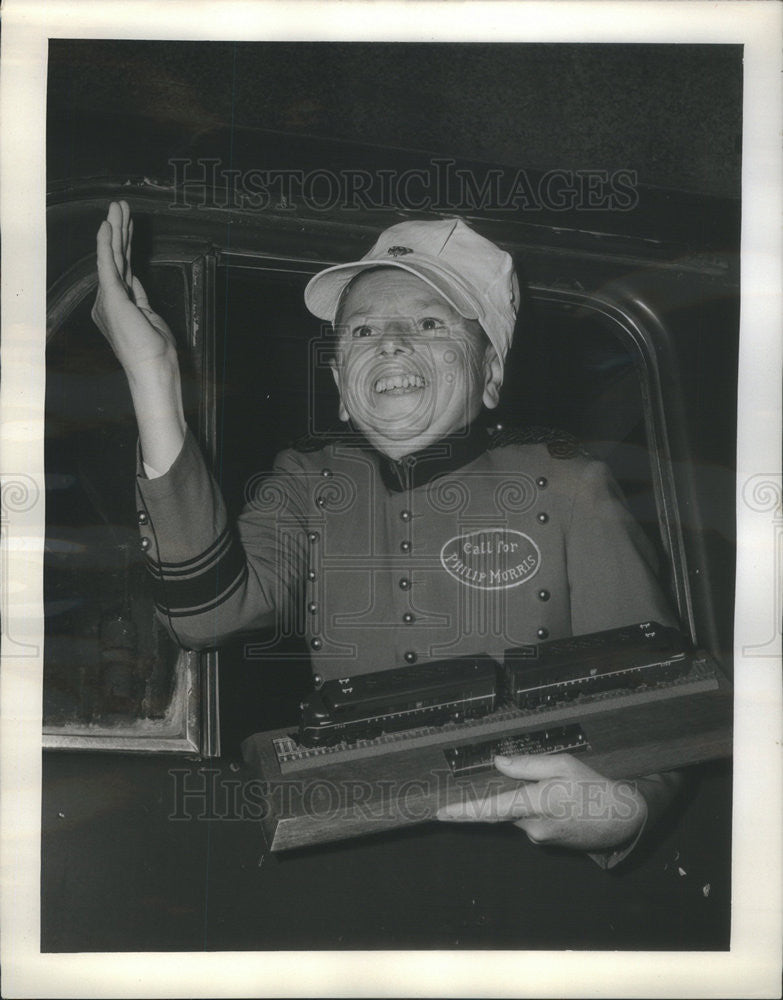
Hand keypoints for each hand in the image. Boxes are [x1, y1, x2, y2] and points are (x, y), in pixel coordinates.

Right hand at [92, 200, 185, 474]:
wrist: (153, 368)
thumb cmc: (155, 351)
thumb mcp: (149, 316)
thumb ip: (139, 297)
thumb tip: (135, 280)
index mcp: (117, 304)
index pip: (122, 268)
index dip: (125, 245)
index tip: (128, 225)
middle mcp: (108, 300)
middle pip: (116, 258)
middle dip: (119, 230)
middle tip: (120, 205)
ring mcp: (108, 299)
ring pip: (112, 257)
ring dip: (115, 229)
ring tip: (117, 207)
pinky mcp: (112, 298)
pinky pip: (108, 265)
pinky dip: (107, 245)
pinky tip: (107, 226)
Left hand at [436, 753, 647, 851]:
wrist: (623, 819)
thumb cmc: (594, 788)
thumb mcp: (563, 764)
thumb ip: (527, 764)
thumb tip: (498, 762)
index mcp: (537, 803)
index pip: (491, 809)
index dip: (464, 811)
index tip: (442, 812)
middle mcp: (534, 826)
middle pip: (503, 809)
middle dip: (503, 796)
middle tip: (519, 784)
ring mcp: (540, 838)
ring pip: (517, 814)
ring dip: (525, 800)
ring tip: (558, 789)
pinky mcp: (546, 842)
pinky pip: (530, 821)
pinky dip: (535, 808)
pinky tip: (559, 801)